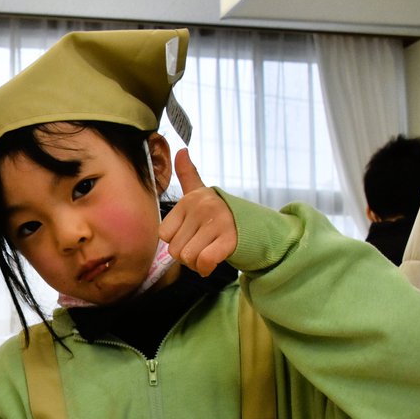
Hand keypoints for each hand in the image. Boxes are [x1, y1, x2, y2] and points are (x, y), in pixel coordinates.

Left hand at [157, 149, 236, 276]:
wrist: (256, 227)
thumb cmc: (219, 213)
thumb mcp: (201, 193)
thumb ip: (188, 174)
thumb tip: (181, 149)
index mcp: (189, 200)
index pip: (163, 235)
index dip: (176, 241)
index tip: (191, 236)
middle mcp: (202, 208)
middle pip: (175, 250)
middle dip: (186, 256)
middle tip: (202, 247)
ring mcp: (217, 222)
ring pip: (188, 258)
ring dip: (196, 264)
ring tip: (208, 252)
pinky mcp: (229, 239)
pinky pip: (204, 261)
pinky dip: (206, 268)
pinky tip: (212, 264)